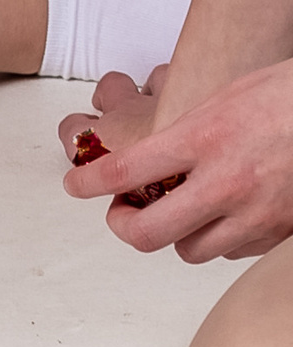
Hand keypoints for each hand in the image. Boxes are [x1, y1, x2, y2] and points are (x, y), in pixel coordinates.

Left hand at [65, 58, 292, 261]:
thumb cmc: (288, 95)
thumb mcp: (224, 98)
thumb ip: (184, 133)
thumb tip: (150, 156)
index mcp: (204, 139)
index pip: (124, 171)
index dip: (88, 183)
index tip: (75, 185)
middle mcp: (227, 183)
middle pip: (147, 233)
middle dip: (124, 225)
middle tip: (123, 211)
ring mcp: (258, 214)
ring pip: (189, 250)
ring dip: (173, 234)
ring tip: (175, 210)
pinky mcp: (281, 232)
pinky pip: (233, 251)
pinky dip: (218, 238)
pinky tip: (220, 214)